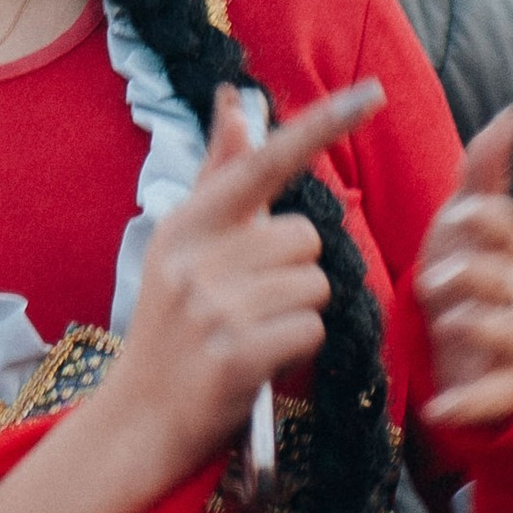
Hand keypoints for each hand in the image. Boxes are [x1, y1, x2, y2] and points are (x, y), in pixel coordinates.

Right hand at [108, 81, 379, 486]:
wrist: (138, 420)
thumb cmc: (171, 329)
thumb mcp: (181, 248)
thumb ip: (218, 176)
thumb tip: (236, 104)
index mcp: (188, 224)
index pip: (265, 162)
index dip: (322, 126)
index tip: (374, 93)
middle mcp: (196, 258)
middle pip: (306, 237)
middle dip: (296, 273)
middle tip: (252, 306)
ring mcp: (212, 308)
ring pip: (314, 285)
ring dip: (298, 314)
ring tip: (252, 334)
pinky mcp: (234, 355)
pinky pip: (311, 330)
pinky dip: (298, 349)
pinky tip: (260, 360)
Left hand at [414, 107, 512, 429]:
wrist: (479, 351)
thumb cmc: (472, 274)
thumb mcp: (469, 222)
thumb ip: (485, 171)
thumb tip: (510, 111)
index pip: (505, 224)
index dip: (479, 222)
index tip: (455, 222)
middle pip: (501, 276)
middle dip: (467, 274)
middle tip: (434, 282)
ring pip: (501, 330)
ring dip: (466, 324)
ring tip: (441, 323)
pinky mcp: (507, 387)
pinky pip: (491, 396)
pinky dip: (465, 404)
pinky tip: (437, 410)